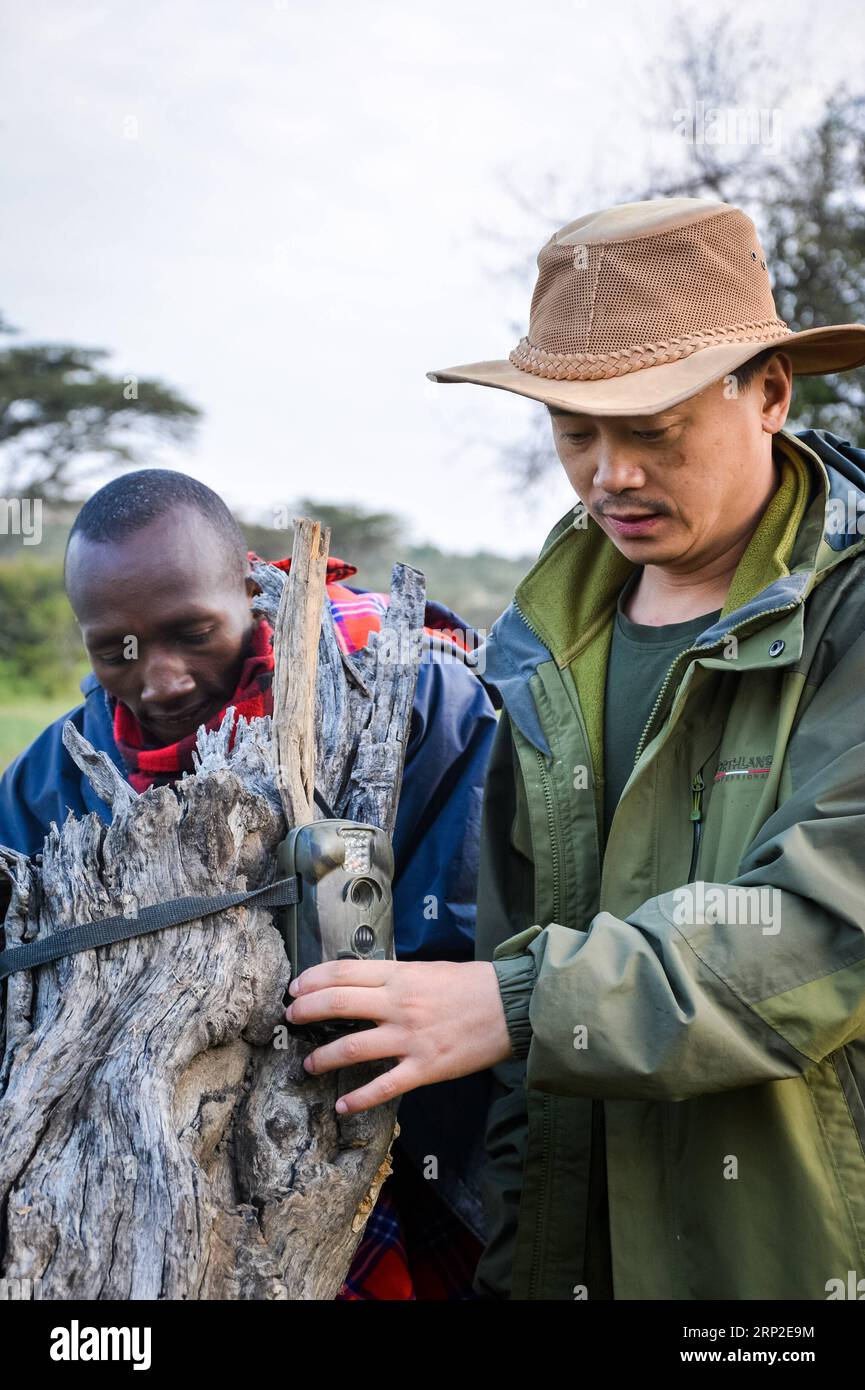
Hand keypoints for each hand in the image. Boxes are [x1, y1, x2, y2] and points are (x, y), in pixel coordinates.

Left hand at [284, 958, 512, 1114]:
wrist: (511, 1006)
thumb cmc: (471, 985)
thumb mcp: (426, 969)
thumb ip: (393, 978)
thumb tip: (360, 984)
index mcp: (400, 976)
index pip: (343, 973)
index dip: (312, 980)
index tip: (295, 988)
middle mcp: (399, 1005)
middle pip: (337, 1004)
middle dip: (306, 1012)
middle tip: (291, 1018)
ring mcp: (410, 1038)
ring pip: (351, 1047)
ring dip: (322, 1058)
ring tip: (309, 1065)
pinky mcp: (425, 1068)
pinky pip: (384, 1086)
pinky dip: (358, 1098)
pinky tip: (342, 1105)